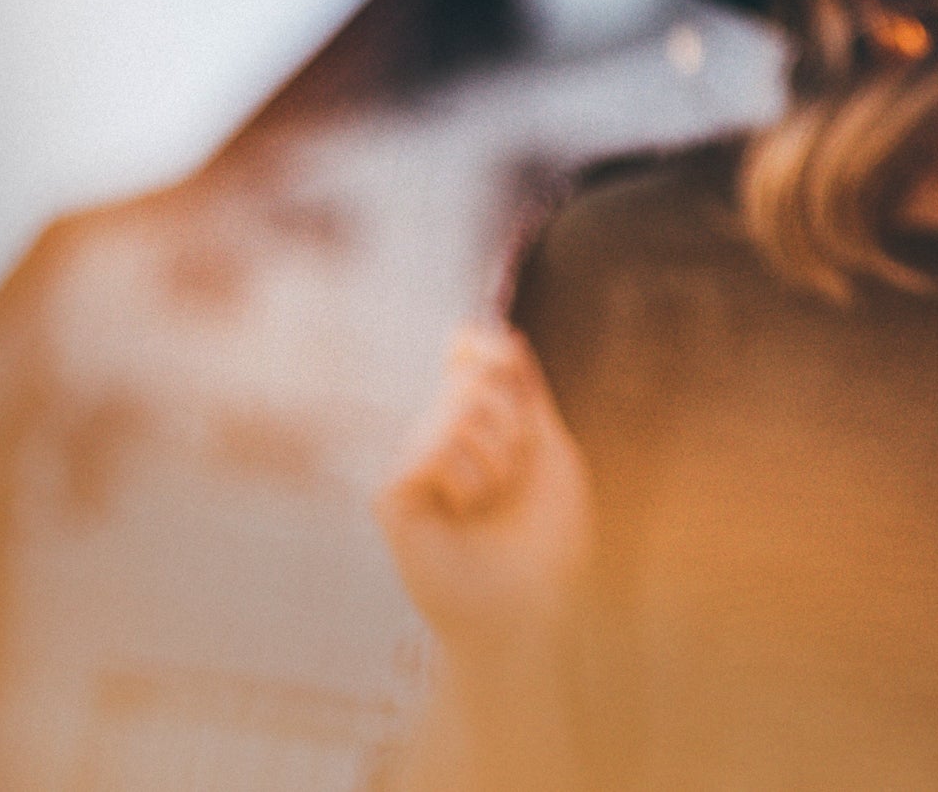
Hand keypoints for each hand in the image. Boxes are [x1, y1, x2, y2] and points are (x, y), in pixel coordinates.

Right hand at [377, 323, 595, 655]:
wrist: (531, 604)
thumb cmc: (547, 537)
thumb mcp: (547, 449)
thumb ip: (523, 390)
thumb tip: (500, 333)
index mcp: (477, 425)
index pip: (466, 358)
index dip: (482, 346)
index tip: (497, 352)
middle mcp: (437, 438)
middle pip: (471, 378)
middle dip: (513, 422)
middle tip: (514, 476)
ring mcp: (410, 465)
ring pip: (454, 411)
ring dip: (498, 458)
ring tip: (490, 502)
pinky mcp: (390, 494)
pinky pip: (429, 449)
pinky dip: (465, 480)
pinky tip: (461, 514)